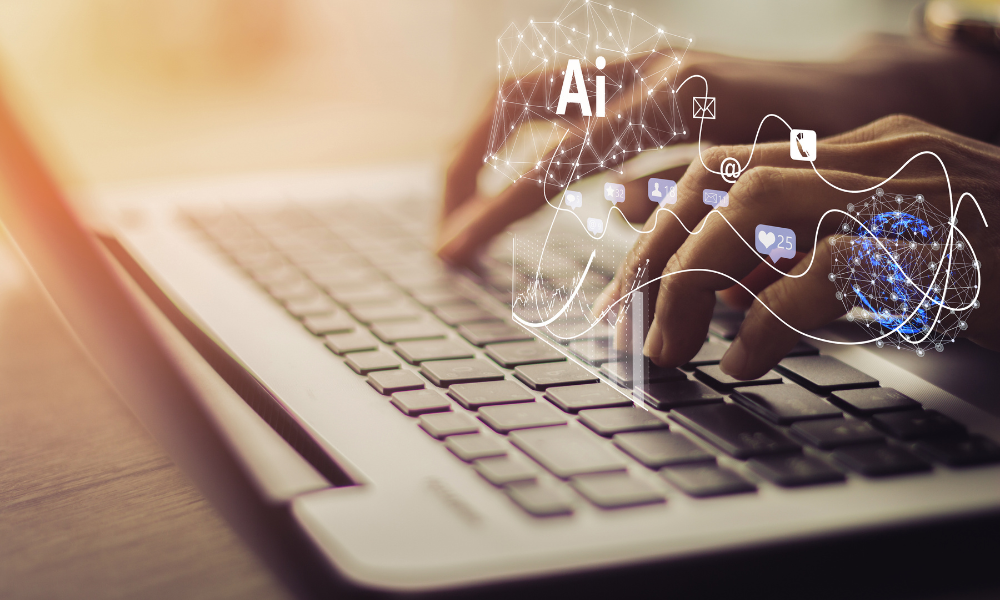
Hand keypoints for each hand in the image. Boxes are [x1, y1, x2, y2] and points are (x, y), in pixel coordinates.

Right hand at [437, 35, 999, 264]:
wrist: (867, 90)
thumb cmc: (832, 148)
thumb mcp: (768, 189)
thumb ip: (685, 206)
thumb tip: (610, 212)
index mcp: (675, 101)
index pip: (553, 158)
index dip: (495, 209)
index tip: (452, 253)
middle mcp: (646, 69)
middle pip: (514, 100)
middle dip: (463, 164)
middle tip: (443, 227)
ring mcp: (639, 65)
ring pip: (528, 93)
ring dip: (483, 150)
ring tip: (462, 211)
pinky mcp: (640, 76)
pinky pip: (561, 106)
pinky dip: (525, 147)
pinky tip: (519, 192)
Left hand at [594, 115, 999, 380]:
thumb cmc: (997, 271)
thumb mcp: (888, 257)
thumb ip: (806, 257)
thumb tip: (719, 290)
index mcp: (862, 154)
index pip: (730, 165)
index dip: (661, 218)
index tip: (622, 279)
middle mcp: (878, 158)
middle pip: (725, 182)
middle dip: (660, 256)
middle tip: (628, 329)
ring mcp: (911, 195)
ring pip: (756, 209)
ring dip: (695, 281)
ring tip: (670, 348)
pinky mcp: (944, 249)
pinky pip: (826, 270)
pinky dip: (768, 319)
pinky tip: (743, 363)